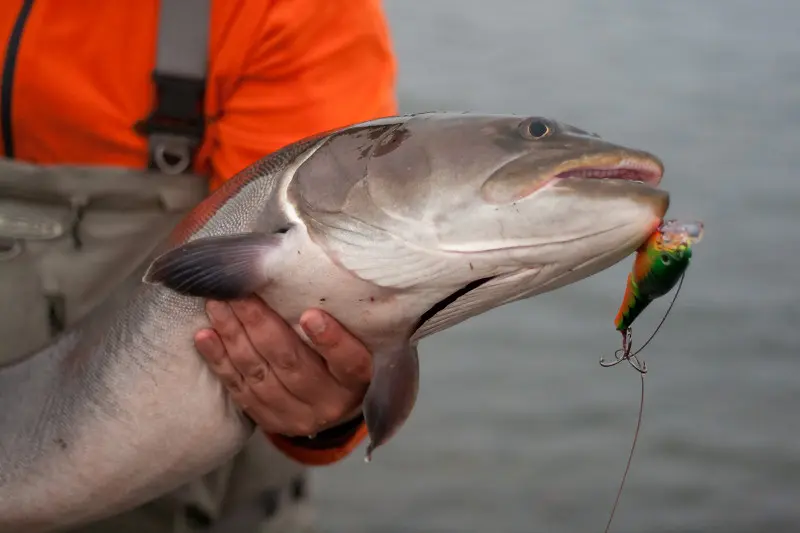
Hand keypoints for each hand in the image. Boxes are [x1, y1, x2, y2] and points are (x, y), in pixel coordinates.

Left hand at [193, 296, 372, 436]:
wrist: (330, 406)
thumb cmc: (339, 359)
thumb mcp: (354, 340)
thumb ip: (338, 317)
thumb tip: (298, 274)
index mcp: (356, 380)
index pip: (349, 362)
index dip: (331, 341)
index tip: (309, 314)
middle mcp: (328, 402)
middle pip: (293, 364)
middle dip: (261, 326)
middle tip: (239, 294)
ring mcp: (296, 415)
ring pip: (260, 375)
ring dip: (234, 336)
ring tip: (218, 305)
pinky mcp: (268, 420)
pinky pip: (239, 389)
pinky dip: (219, 360)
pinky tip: (205, 336)